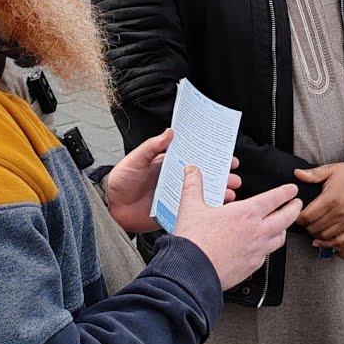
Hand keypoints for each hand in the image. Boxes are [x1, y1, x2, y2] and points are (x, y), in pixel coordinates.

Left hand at [106, 130, 244, 233]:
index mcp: (169, 163)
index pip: (195, 157)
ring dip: (218, 192)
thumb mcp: (135, 160)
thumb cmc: (121, 181)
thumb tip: (170, 132)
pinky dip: (206, 209)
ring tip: (231, 192)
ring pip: (202, 193)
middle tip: (234, 176)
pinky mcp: (173, 211)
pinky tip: (218, 208)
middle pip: (204, 176)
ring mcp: (175, 196)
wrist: (109, 207)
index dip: (212, 156)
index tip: (227, 155)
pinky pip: (193, 210)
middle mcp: (175, 179)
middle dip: (221, 175)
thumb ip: (152, 147)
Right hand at [175, 166, 301, 288]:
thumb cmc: (194, 241)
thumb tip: (192, 171)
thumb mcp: (191, 208)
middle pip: (286, 218)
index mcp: (246, 213)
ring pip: (280, 238)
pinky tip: (263, 247)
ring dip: (284, 229)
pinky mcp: (253, 266)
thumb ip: (193, 186)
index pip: (274, 198)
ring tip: (283, 225)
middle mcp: (257, 231)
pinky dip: (268, 248)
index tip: (292, 189)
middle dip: (295, 208)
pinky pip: (267, 255)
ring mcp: (257, 250)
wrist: (192, 272)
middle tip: (298, 204)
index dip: (286, 192)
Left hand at [294, 158, 343, 240]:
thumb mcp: (330, 170)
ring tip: (313, 226)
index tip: (296, 214)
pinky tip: (322, 240)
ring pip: (325, 235)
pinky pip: (340, 241)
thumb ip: (312, 174)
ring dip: (315, 233)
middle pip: (314, 227)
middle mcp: (340, 212)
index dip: (298, 217)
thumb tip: (297, 173)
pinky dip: (329, 243)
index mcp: (331, 198)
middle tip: (304, 220)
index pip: (308, 216)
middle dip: (305, 225)